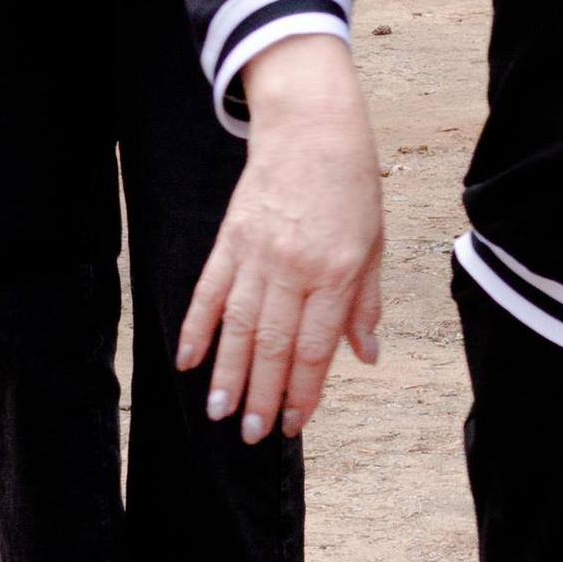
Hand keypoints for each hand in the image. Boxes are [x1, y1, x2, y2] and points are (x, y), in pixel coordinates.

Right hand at [177, 36, 384, 441]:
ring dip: (227, 373)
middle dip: (261, 395)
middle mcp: (294, 267)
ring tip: (218, 413)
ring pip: (237, 325)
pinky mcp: (230, 239)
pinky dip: (197, 327)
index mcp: (336, 272)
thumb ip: (364, 304)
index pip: (315, 346)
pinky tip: (188, 360)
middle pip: (272, 344)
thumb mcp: (374, 244)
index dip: (303, 390)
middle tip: (251, 435)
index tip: (292, 423)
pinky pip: (209, 291)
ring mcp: (257, 253)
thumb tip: (366, 356)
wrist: (312, 126)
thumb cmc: (351, 187)